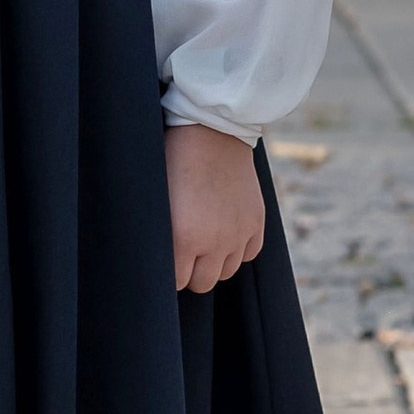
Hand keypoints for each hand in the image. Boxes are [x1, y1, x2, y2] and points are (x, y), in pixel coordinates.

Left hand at [168, 125, 264, 291]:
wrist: (211, 129)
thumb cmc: (174, 158)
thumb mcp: (159, 199)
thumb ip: (160, 235)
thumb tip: (156, 261)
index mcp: (183, 237)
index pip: (177, 281)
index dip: (170, 273)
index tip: (166, 260)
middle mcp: (215, 242)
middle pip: (203, 283)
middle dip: (191, 271)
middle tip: (183, 253)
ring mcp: (239, 233)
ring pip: (226, 272)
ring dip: (215, 262)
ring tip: (204, 241)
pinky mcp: (256, 222)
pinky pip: (248, 254)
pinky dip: (238, 249)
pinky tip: (226, 232)